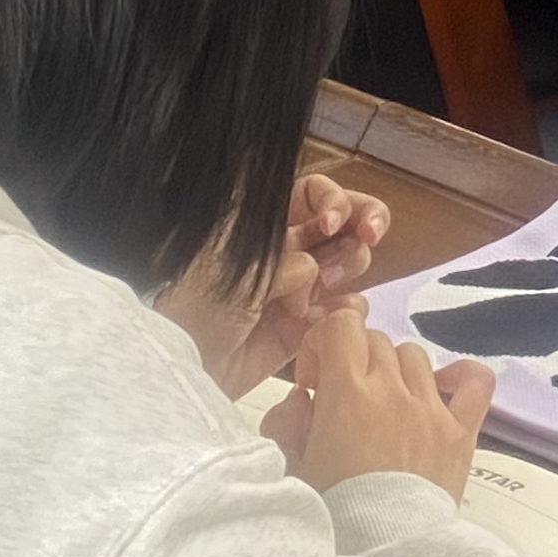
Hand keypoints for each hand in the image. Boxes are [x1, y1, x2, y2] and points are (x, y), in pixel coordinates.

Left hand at [159, 173, 390, 394]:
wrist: (191, 364)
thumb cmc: (204, 306)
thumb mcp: (243, 265)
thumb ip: (290, 256)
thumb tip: (316, 269)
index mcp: (268, 223)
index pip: (314, 193)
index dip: (333, 200)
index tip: (331, 223)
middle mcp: (290, 248)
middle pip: (344, 221)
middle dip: (362, 223)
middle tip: (367, 238)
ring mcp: (302, 286)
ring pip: (351, 261)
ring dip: (350, 265)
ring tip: (328, 286)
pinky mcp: (309, 324)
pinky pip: (347, 308)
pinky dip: (345, 309)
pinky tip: (323, 317)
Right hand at [266, 303, 493, 499]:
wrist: (385, 555)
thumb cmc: (333, 515)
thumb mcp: (292, 469)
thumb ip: (288, 423)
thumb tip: (302, 398)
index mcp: (347, 393)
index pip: (340, 326)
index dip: (321, 342)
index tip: (312, 378)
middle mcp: (393, 390)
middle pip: (375, 341)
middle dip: (352, 360)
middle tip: (340, 400)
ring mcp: (432, 408)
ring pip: (414, 355)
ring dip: (394, 370)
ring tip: (381, 405)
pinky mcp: (461, 432)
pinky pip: (475, 383)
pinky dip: (461, 375)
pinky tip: (442, 387)